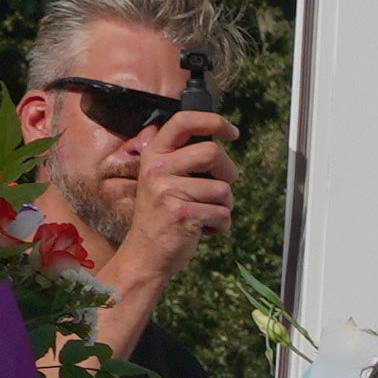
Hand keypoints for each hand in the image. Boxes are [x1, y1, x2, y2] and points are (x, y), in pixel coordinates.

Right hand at [108, 121, 240, 303]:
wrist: (145, 255)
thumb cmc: (161, 217)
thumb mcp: (159, 179)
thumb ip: (176, 156)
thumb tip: (205, 129)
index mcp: (154, 155)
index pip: (183, 121)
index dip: (214, 122)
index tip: (232, 132)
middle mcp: (157, 169)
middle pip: (212, 152)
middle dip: (228, 172)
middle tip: (222, 187)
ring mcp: (168, 191)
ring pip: (223, 189)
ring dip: (224, 206)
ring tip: (204, 214)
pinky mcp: (182, 214)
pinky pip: (222, 214)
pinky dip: (220, 225)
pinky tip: (201, 229)